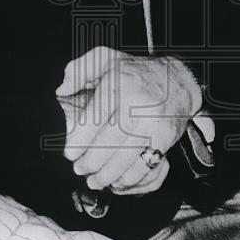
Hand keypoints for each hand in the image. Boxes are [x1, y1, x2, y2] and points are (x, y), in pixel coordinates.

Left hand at [56, 47, 201, 195]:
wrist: (178, 79)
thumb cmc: (136, 71)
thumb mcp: (105, 58)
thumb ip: (79, 70)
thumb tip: (62, 89)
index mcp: (117, 84)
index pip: (94, 118)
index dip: (79, 141)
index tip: (70, 153)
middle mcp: (136, 104)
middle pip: (108, 142)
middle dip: (91, 162)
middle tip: (80, 169)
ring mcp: (152, 123)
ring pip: (126, 157)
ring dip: (107, 175)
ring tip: (95, 181)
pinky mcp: (165, 137)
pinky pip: (145, 165)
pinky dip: (130, 179)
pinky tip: (118, 182)